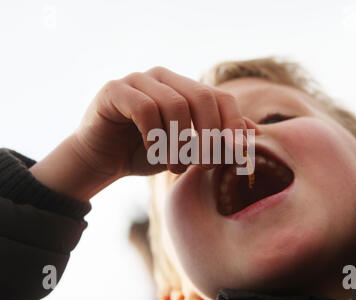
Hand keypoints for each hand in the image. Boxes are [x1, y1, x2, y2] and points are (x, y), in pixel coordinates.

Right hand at [30, 66, 245, 199]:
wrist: (101, 161)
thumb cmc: (146, 153)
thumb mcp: (188, 150)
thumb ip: (216, 139)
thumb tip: (253, 131)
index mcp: (184, 87)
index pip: (221, 98)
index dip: (232, 126)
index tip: (234, 155)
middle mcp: (164, 77)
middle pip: (202, 97)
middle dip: (210, 135)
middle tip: (207, 165)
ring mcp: (138, 79)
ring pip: (174, 105)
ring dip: (179, 143)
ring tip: (175, 167)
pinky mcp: (115, 90)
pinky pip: (145, 108)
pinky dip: (155, 136)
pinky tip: (154, 153)